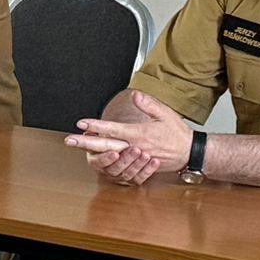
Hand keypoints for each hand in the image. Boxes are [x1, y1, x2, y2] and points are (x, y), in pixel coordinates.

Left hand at [65, 91, 193, 185]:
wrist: (190, 153)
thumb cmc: (177, 133)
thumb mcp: (165, 114)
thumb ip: (148, 104)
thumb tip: (135, 95)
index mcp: (139, 133)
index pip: (113, 129)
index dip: (96, 126)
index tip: (82, 123)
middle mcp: (135, 147)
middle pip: (105, 145)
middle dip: (86, 143)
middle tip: (69, 140)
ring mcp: (135, 158)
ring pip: (109, 155)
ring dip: (92, 151)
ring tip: (78, 145)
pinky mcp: (138, 165)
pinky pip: (119, 165)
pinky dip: (106, 161)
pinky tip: (95, 156)